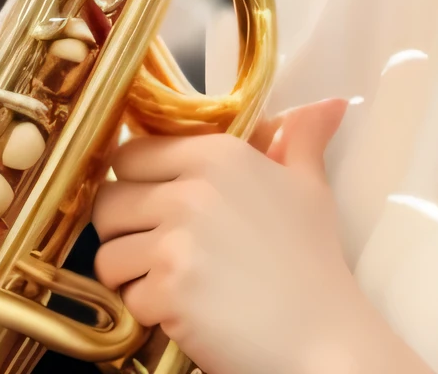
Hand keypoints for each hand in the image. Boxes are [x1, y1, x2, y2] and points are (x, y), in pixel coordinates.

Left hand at [91, 100, 426, 373]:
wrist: (322, 335)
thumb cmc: (313, 260)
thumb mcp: (310, 185)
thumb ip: (304, 136)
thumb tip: (331, 102)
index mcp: (217, 154)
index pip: (130, 153)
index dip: (133, 180)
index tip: (150, 201)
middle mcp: (189, 190)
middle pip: (108, 202)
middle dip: (121, 229)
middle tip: (152, 248)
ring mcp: (176, 242)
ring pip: (106, 254)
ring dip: (128, 274)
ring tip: (167, 281)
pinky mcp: (168, 292)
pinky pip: (127, 298)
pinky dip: (147, 310)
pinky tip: (183, 310)